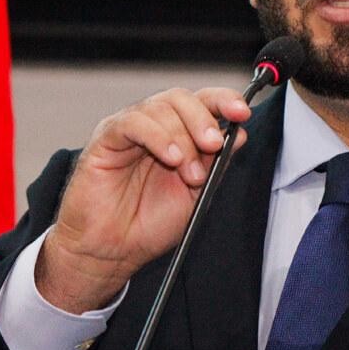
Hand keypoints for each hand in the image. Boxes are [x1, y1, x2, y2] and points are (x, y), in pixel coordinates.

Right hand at [34, 87, 250, 312]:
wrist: (112, 251)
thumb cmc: (148, 224)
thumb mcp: (196, 194)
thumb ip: (216, 163)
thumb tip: (240, 133)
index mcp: (177, 135)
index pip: (201, 102)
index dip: (223, 100)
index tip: (242, 112)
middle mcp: (154, 127)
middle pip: (182, 98)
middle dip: (204, 119)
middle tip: (214, 145)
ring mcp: (129, 129)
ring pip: (160, 108)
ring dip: (183, 138)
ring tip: (190, 174)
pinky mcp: (106, 138)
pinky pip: (134, 122)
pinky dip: (158, 137)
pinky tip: (171, 158)